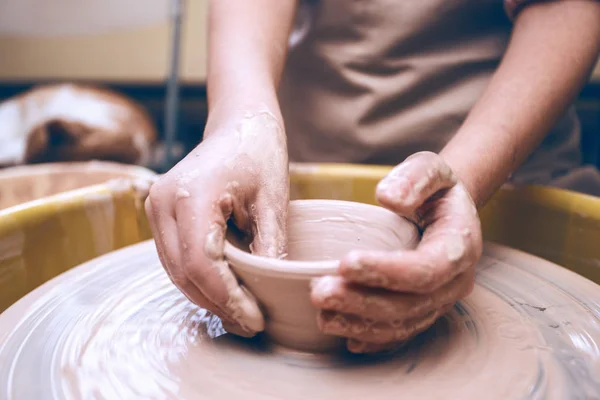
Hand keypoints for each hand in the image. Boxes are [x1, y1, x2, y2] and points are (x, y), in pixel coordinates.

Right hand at [145, 108, 288, 336]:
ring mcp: (156, 208)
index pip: (201, 265)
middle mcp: (162, 203)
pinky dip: (198, 279)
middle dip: (217, 304)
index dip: (227, 299)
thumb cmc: (259, 153)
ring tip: (241, 313)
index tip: (255, 319)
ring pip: (175, 270)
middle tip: (251, 323)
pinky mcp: (160, 214)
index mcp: (190, 195)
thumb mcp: (273, 201)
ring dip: (206, 296)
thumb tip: (270, 293)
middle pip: (183, 274)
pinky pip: (175, 258)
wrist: (239, 122)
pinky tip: (225, 290)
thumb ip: (269, 248)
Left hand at [310, 152, 481, 352]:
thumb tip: (388, 197)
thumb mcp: (429, 168)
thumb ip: (414, 178)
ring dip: (361, 323)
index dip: (387, 270)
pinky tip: (343, 335)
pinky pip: (400, 333)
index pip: (427, 268)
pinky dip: (372, 337)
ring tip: (322, 314)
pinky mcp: (424, 312)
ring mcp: (440, 301)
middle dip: (363, 302)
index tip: (345, 261)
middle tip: (319, 292)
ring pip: (403, 324)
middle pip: (410, 305)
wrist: (444, 210)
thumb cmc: (433, 189)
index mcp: (460, 245)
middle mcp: (455, 281)